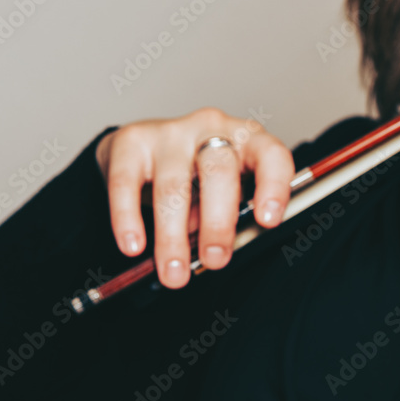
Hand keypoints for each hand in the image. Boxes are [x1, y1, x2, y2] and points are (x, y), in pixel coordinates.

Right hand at [95, 107, 293, 287]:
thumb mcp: (224, 192)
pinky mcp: (130, 142)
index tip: (267, 221)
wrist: (142, 150)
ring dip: (173, 236)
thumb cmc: (196, 177)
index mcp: (247, 139)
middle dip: (218, 223)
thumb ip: (229, 216)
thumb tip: (218, 252)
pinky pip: (125, 184)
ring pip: (173, 186)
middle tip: (214, 259)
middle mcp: (211, 129)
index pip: (271, 155)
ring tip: (174, 272)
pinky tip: (133, 245)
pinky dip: (128, 219)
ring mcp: (170, 133)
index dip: (273, 187)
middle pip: (219, 172)